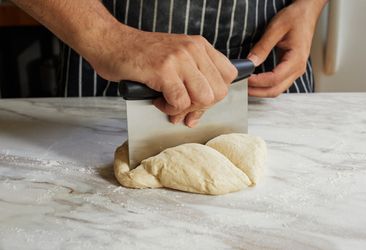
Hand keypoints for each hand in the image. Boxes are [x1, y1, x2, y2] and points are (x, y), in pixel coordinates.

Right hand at [93, 26, 236, 126]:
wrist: (111, 42)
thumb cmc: (141, 55)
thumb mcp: (176, 60)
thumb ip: (192, 82)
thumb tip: (198, 115)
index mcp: (200, 46)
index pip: (228, 77)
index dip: (215, 95)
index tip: (197, 102)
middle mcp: (193, 49)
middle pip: (219, 92)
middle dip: (200, 107)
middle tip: (181, 108)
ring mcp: (179, 59)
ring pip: (204, 98)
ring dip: (185, 109)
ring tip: (168, 104)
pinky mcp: (163, 70)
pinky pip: (180, 102)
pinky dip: (168, 108)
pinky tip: (156, 99)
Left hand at [247, 0, 327, 96]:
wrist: (306, 13)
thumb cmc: (295, 18)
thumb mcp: (276, 28)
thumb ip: (263, 47)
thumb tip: (251, 62)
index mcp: (296, 59)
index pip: (274, 78)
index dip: (258, 81)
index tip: (245, 78)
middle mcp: (298, 68)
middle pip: (276, 90)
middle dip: (257, 91)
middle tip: (242, 87)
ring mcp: (296, 70)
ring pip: (277, 89)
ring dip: (261, 90)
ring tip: (246, 85)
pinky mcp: (291, 69)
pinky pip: (278, 83)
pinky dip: (266, 86)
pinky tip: (255, 82)